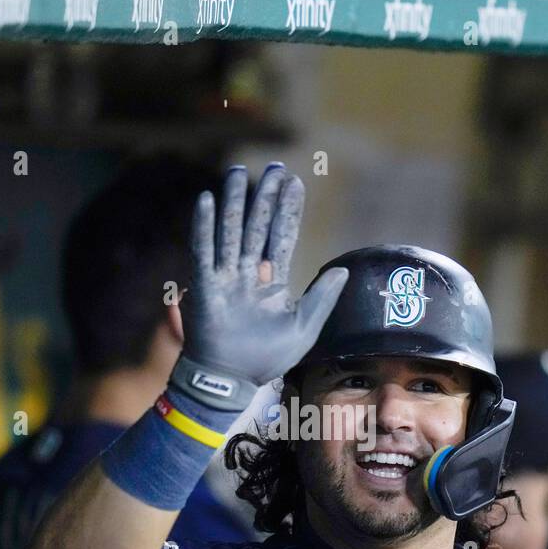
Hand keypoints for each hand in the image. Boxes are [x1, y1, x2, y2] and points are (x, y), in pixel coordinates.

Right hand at [180, 164, 347, 403]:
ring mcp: (225, 277)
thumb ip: (322, 298)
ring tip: (238, 171)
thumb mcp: (304, 327)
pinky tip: (206, 199)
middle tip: (274, 168)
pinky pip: (203, 249)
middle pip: (257, 226)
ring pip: (230, 230)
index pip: (281, 236)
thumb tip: (343, 269)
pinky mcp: (204, 284)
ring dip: (234, 201)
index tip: (296, 182)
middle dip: (265, 197)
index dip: (288, 210)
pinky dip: (203, 225)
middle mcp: (248, 274)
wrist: (232, 380)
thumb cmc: (266, 359)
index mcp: (272, 282)